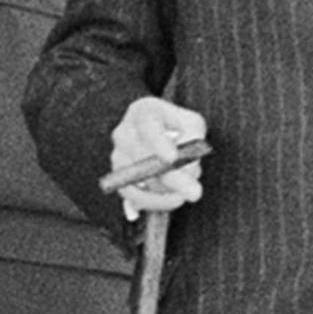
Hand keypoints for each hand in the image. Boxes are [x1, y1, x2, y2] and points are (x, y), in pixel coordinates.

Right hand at [102, 97, 206, 215]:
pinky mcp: (117, 177)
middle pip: (142, 157)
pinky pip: (131, 195)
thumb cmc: (178, 127)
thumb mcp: (192, 124)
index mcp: (143, 111)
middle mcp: (124, 132)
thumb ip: (193, 138)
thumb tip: (186, 165)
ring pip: (138, 180)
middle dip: (171, 178)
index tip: (172, 158)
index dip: (159, 142)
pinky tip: (172, 201)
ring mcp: (117, 155)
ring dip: (166, 190)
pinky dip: (153, 202)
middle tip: (195, 193)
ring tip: (185, 192)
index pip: (148, 125)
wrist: (159, 136)